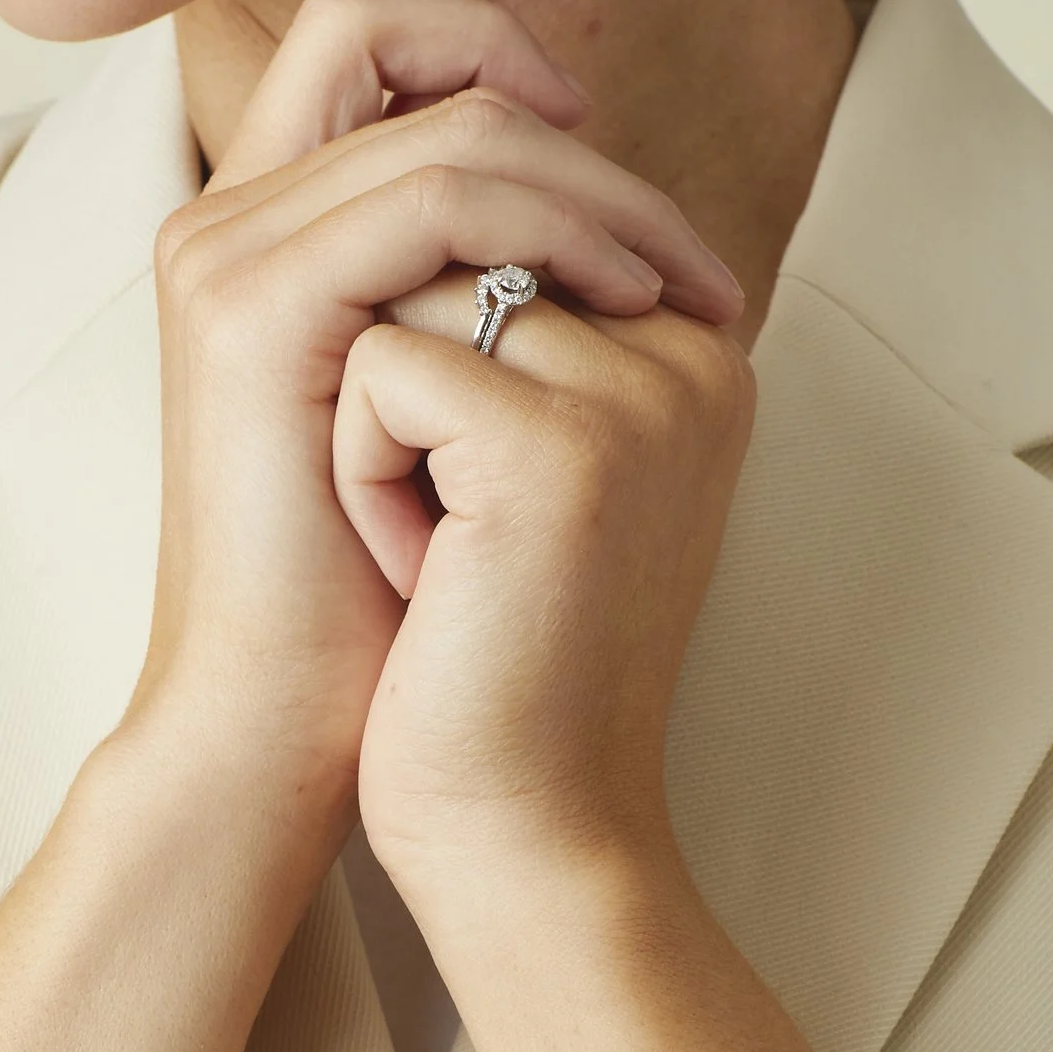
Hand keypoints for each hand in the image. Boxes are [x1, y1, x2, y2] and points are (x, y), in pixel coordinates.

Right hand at [118, 0, 740, 891]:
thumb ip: (471, 318)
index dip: (506, 80)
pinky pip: (429, 198)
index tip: (625, 204)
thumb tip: (613, 248)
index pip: (376, 57)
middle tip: (682, 250)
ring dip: (586, 193)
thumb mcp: (430, 438)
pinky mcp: (256, 310)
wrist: (274, 728)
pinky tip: (618, 308)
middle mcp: (226, 227)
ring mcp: (231, 259)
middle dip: (576, 141)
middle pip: (414, 60)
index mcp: (256, 244)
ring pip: (445, 127)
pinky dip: (542, 234)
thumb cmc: (361, 616)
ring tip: (669, 288)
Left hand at [335, 231, 757, 923]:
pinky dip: (363, 478)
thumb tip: (417, 209)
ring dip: (378, 434)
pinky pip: (381, 370)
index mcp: (689, 356)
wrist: (517, 842)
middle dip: (402, 394)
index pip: (500, 236)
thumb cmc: (488, 678)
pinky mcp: (558, 443)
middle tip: (454, 554)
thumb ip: (505, 339)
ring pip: (411, 298)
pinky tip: (420, 578)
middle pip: (456, 247)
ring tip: (442, 564)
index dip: (429, 377)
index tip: (481, 526)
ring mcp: (634, 393)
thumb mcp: (508, 478)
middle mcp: (687, 356)